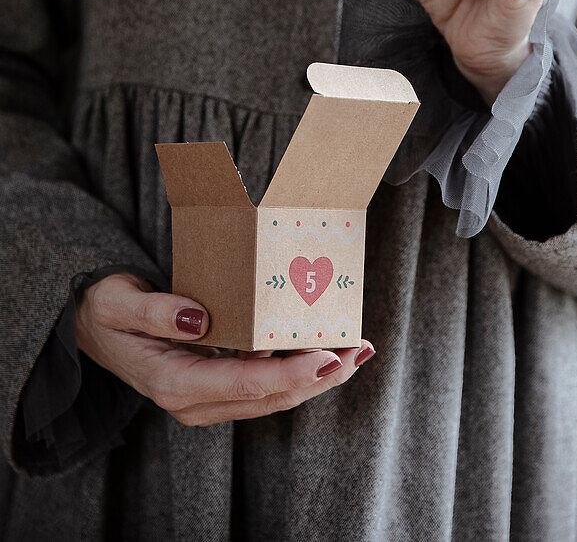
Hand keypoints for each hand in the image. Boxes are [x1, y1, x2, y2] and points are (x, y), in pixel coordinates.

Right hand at [75, 272, 373, 425]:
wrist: (92, 328)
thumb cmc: (106, 310)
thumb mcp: (118, 302)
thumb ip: (155, 310)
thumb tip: (199, 316)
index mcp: (173, 382)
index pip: (244, 385)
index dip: (290, 373)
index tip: (326, 356)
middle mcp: (195, 400)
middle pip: (270, 397)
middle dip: (319, 376)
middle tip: (358, 349)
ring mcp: (208, 398)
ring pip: (274, 396)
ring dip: (317, 376)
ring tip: (356, 349)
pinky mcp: (218, 386)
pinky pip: (266, 385)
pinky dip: (300, 370)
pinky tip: (327, 350)